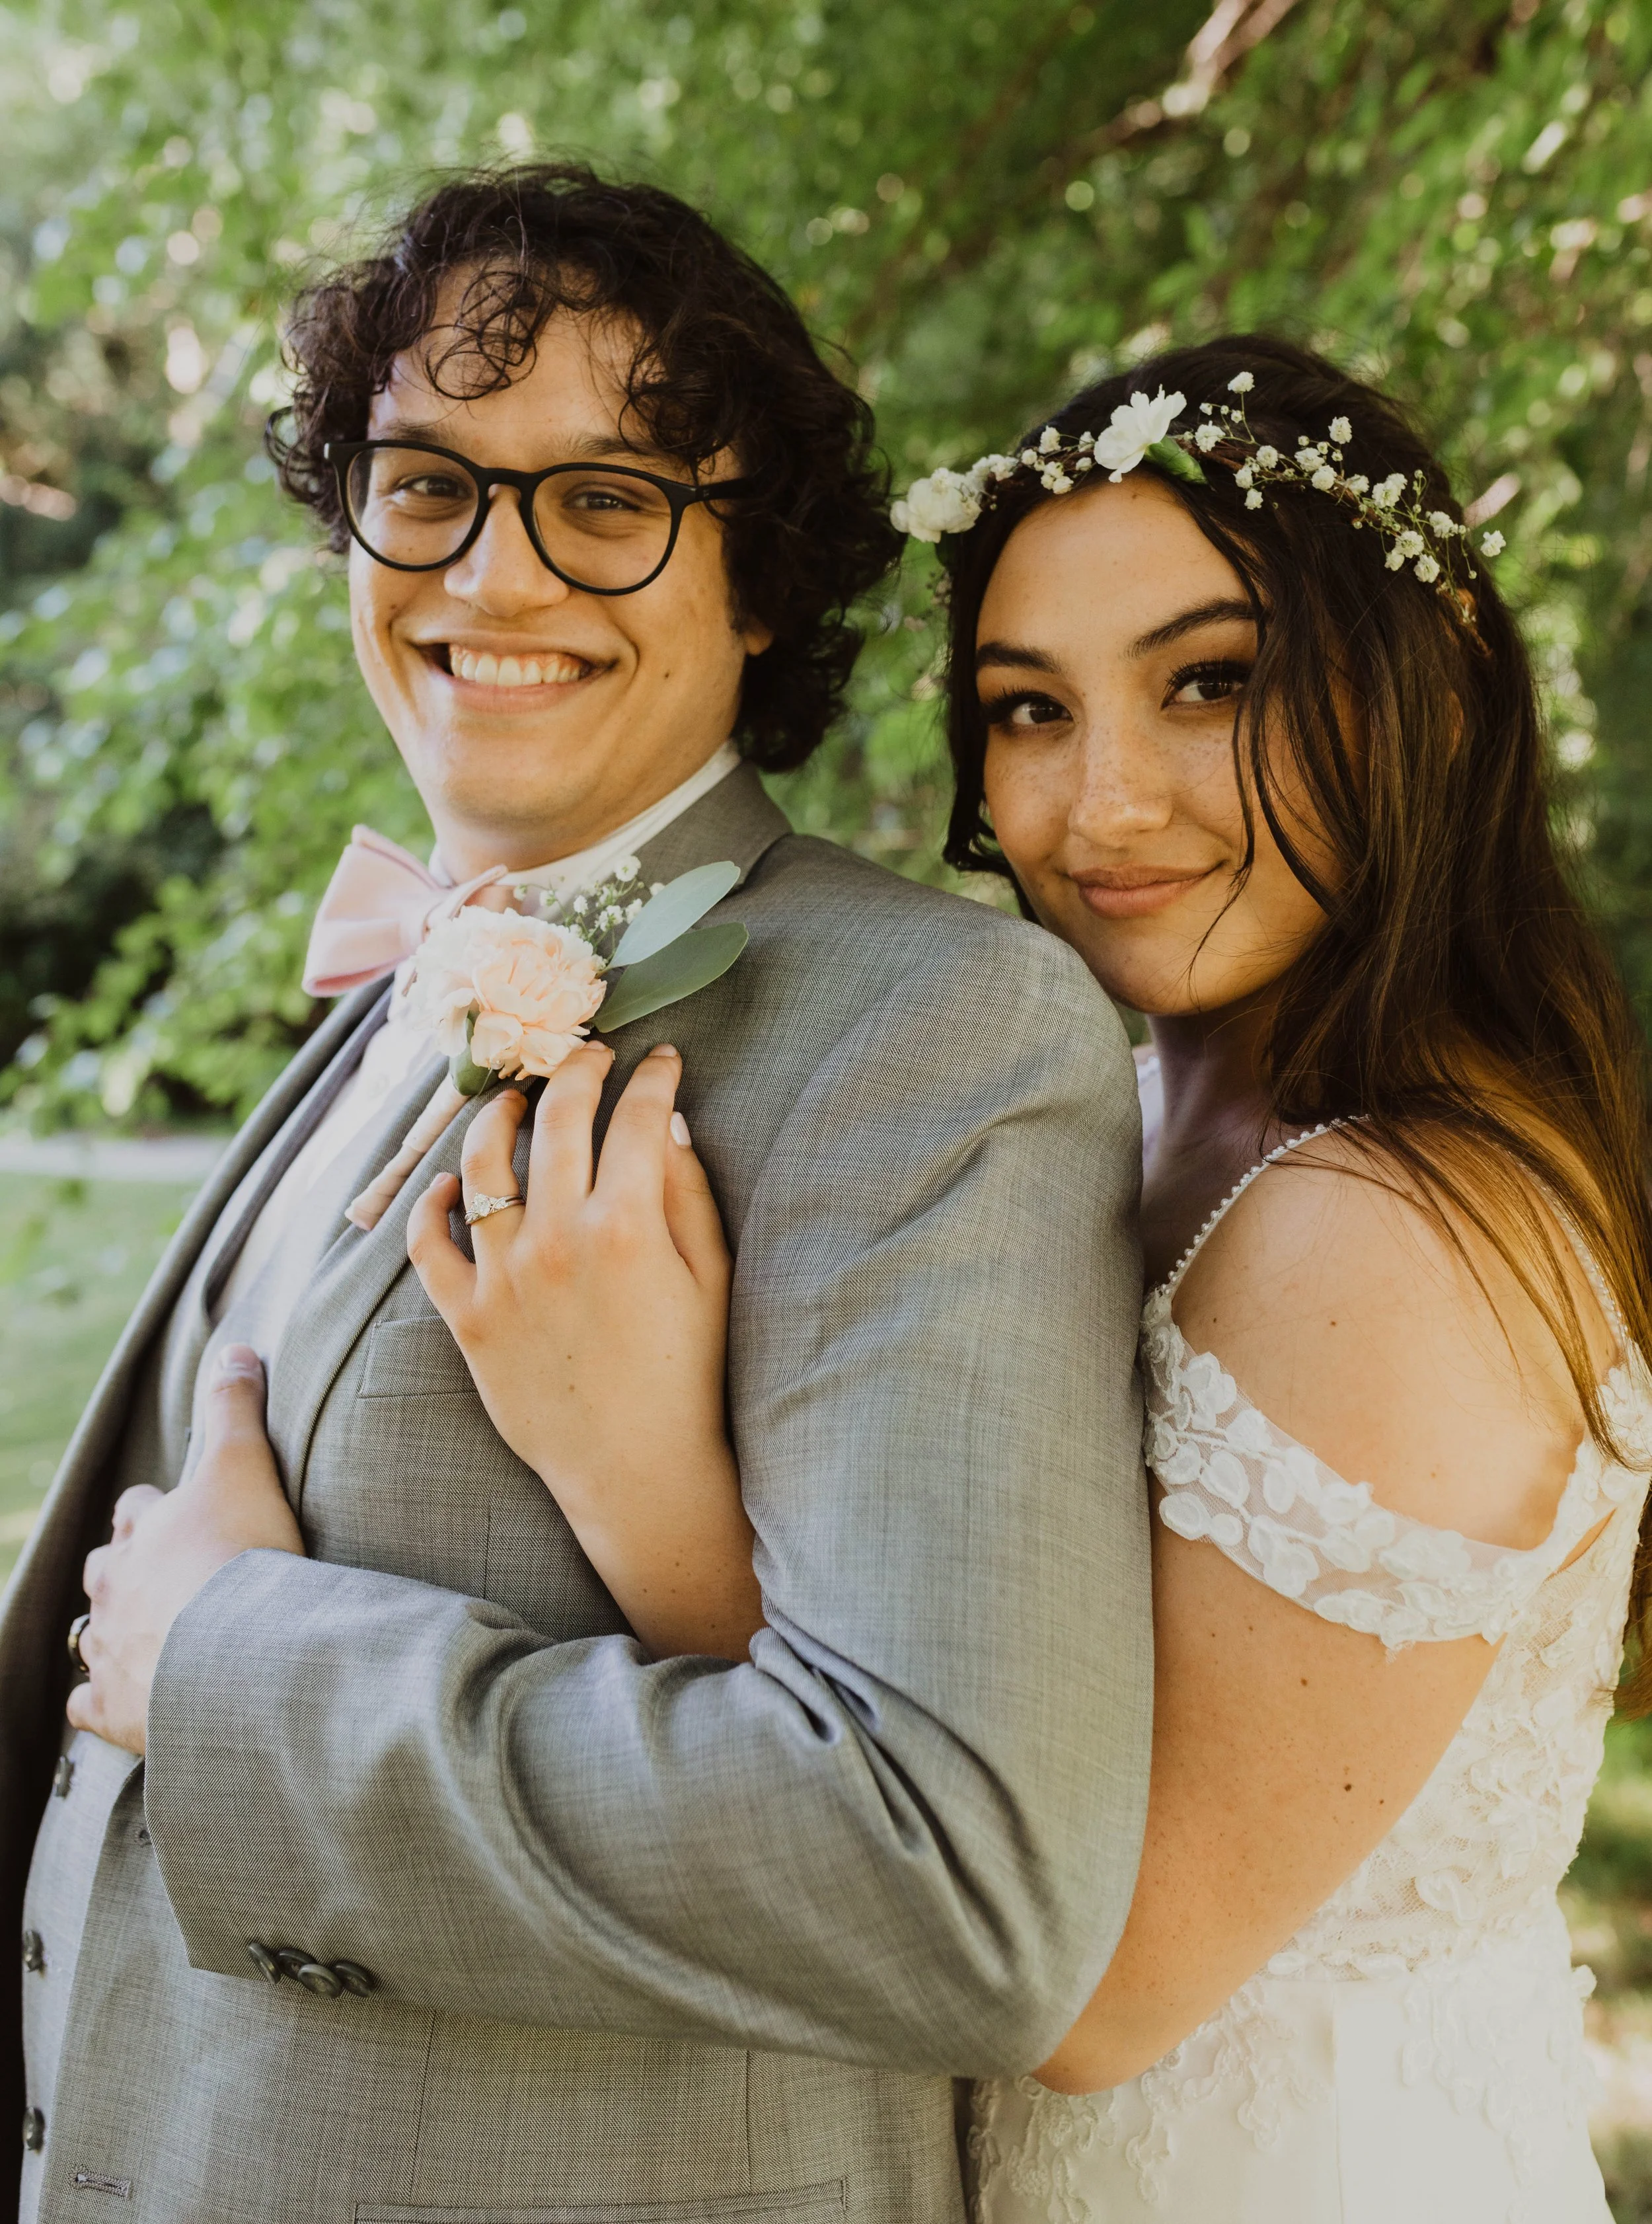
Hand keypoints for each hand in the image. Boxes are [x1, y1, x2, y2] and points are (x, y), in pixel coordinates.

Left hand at [67, 1345, 304, 1754]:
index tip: (179, 1512)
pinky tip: (122, 1702)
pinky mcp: (113, 1707)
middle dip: (125, 1569)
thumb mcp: (244, 1464)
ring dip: (114, 1632)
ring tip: (146, 1639)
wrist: (235, 1655)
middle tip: (161, 1575)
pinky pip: (87, 1707)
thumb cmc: (241, 1555)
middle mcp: (114, 1588)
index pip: (137, 1508)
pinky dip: (100, 1703)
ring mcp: (108, 1650)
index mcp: (142, 1532)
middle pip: (104, 1569)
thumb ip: (237, 1407)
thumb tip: (236, 1349)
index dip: (155, 1508)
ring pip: (91, 1635)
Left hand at [407, 1042, 762, 1660]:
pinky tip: (448, 1186)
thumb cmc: (689, 1375)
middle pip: (555, 1121)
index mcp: (627, 1226)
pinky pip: (427, 1245)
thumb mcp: (710, 1278)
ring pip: (481, 1165)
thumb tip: (667, 1122)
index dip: (652, 1078)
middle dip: (575, 1072)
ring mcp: (503, 1278)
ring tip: (513, 1102)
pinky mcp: (466, 1318)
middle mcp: (557, 1241)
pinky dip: (430, 1205)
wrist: (639, 1472)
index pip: (635, 1119)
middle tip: (589, 1057)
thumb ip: (687, 1194)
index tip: (660, 1059)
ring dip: (496, 1117)